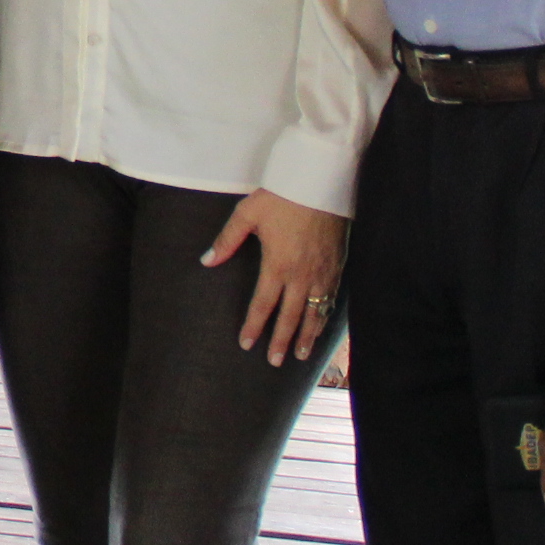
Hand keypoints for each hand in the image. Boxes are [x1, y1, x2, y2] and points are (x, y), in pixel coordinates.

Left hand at [200, 188, 347, 366]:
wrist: (320, 182)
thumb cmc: (282, 197)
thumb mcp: (247, 214)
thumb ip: (227, 240)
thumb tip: (207, 261)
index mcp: (277, 264)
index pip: (263, 304)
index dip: (254, 326)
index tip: (246, 343)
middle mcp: (301, 275)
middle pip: (290, 316)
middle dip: (281, 341)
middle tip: (274, 362)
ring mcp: (322, 272)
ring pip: (315, 313)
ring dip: (307, 336)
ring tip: (300, 354)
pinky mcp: (337, 266)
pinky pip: (332, 299)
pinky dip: (327, 317)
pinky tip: (322, 326)